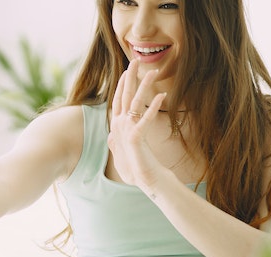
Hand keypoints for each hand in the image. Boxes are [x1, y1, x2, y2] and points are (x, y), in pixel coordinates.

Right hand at [107, 60, 166, 189]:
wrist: (145, 180)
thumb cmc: (135, 169)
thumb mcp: (119, 154)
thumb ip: (114, 144)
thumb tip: (108, 139)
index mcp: (117, 127)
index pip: (118, 101)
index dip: (121, 85)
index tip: (126, 71)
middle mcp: (119, 126)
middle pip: (125, 96)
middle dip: (130, 77)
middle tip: (135, 61)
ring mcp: (126, 131)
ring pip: (135, 102)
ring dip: (144, 86)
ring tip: (153, 72)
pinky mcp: (135, 138)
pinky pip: (146, 118)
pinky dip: (153, 106)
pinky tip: (162, 96)